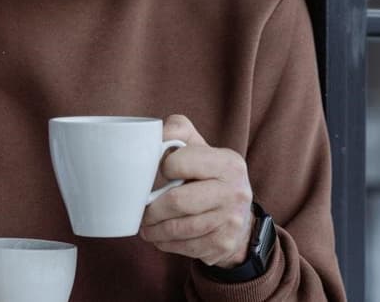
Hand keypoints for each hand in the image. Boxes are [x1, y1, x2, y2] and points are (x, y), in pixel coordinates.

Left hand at [139, 114, 253, 267]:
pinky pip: (186, 247)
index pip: (179, 162)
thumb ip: (177, 131)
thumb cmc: (208, 175)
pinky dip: (166, 244)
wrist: (238, 215)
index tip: (158, 173)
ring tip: (145, 225)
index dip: (162, 168)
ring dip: (154, 229)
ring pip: (179, 228)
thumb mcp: (199, 147)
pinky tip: (161, 237)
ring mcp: (232, 221)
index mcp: (228, 162)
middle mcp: (235, 191)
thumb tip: (150, 134)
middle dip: (151, 209)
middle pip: (177, 201)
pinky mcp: (224, 244)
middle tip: (141, 210)